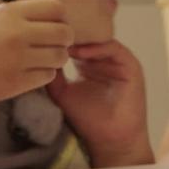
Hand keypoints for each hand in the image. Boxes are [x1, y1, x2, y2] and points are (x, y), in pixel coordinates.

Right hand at [0, 0, 72, 107]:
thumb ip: (21, 18)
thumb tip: (55, 21)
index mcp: (9, 13)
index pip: (57, 8)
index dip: (60, 19)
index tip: (52, 28)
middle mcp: (16, 33)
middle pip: (65, 33)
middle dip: (63, 41)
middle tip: (52, 47)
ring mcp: (17, 59)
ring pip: (60, 57)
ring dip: (55, 60)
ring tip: (40, 61)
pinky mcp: (15, 83)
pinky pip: (48, 76)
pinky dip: (43, 75)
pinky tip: (29, 74)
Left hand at [46, 40, 152, 166]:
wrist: (111, 140)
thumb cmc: (87, 120)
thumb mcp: (62, 93)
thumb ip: (53, 76)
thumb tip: (37, 56)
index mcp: (89, 64)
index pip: (76, 41)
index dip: (61, 37)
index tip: (42, 33)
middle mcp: (104, 60)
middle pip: (88, 36)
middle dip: (71, 32)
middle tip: (52, 29)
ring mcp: (118, 62)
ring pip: (100, 39)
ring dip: (82, 39)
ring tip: (63, 40)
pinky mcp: (131, 67)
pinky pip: (114, 49)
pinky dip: (98, 48)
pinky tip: (80, 52)